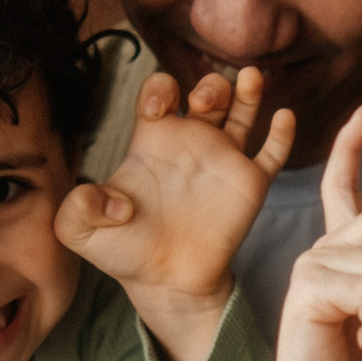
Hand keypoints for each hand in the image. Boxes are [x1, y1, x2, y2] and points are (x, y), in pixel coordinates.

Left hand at [57, 68, 295, 360]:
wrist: (166, 283)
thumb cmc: (124, 252)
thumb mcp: (80, 230)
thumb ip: (77, 208)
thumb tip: (114, 200)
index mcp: (153, 141)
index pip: (160, 92)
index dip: (159, 88)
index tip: (158, 108)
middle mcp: (191, 142)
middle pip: (208, 93)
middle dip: (210, 85)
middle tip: (205, 101)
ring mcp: (223, 161)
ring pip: (243, 112)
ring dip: (247, 91)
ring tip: (250, 77)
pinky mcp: (249, 185)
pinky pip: (272, 153)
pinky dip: (282, 134)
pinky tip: (284, 116)